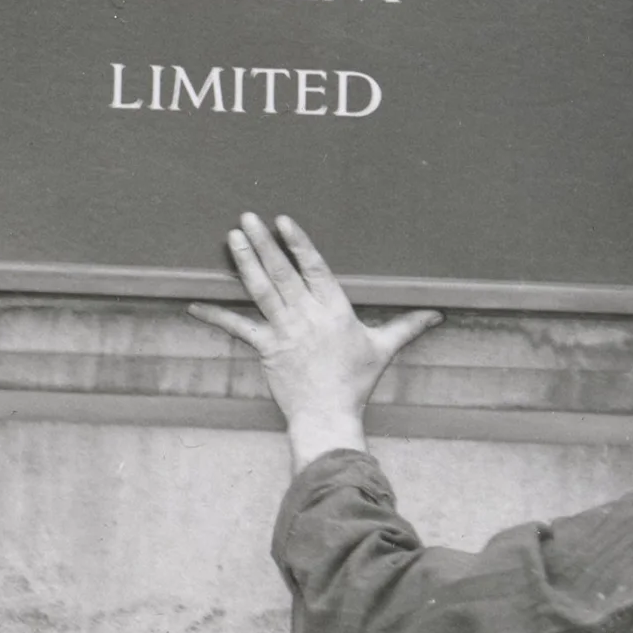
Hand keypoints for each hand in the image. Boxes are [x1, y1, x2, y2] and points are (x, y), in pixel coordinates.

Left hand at [187, 213, 440, 466]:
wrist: (328, 415)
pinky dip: (216, 315)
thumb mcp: (383, 349)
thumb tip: (438, 314)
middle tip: (248, 217)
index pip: (315, 268)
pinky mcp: (266, 348)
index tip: (284, 222)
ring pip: (261, 290)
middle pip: (282, 271)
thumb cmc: (355, 383)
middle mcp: (307, 315)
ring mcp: (284, 331)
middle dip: (264, 243)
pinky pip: (238, 327)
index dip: (299, 243)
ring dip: (244, 262)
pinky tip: (194, 303)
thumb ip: (407, 326)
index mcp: (335, 309)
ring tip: (232, 238)